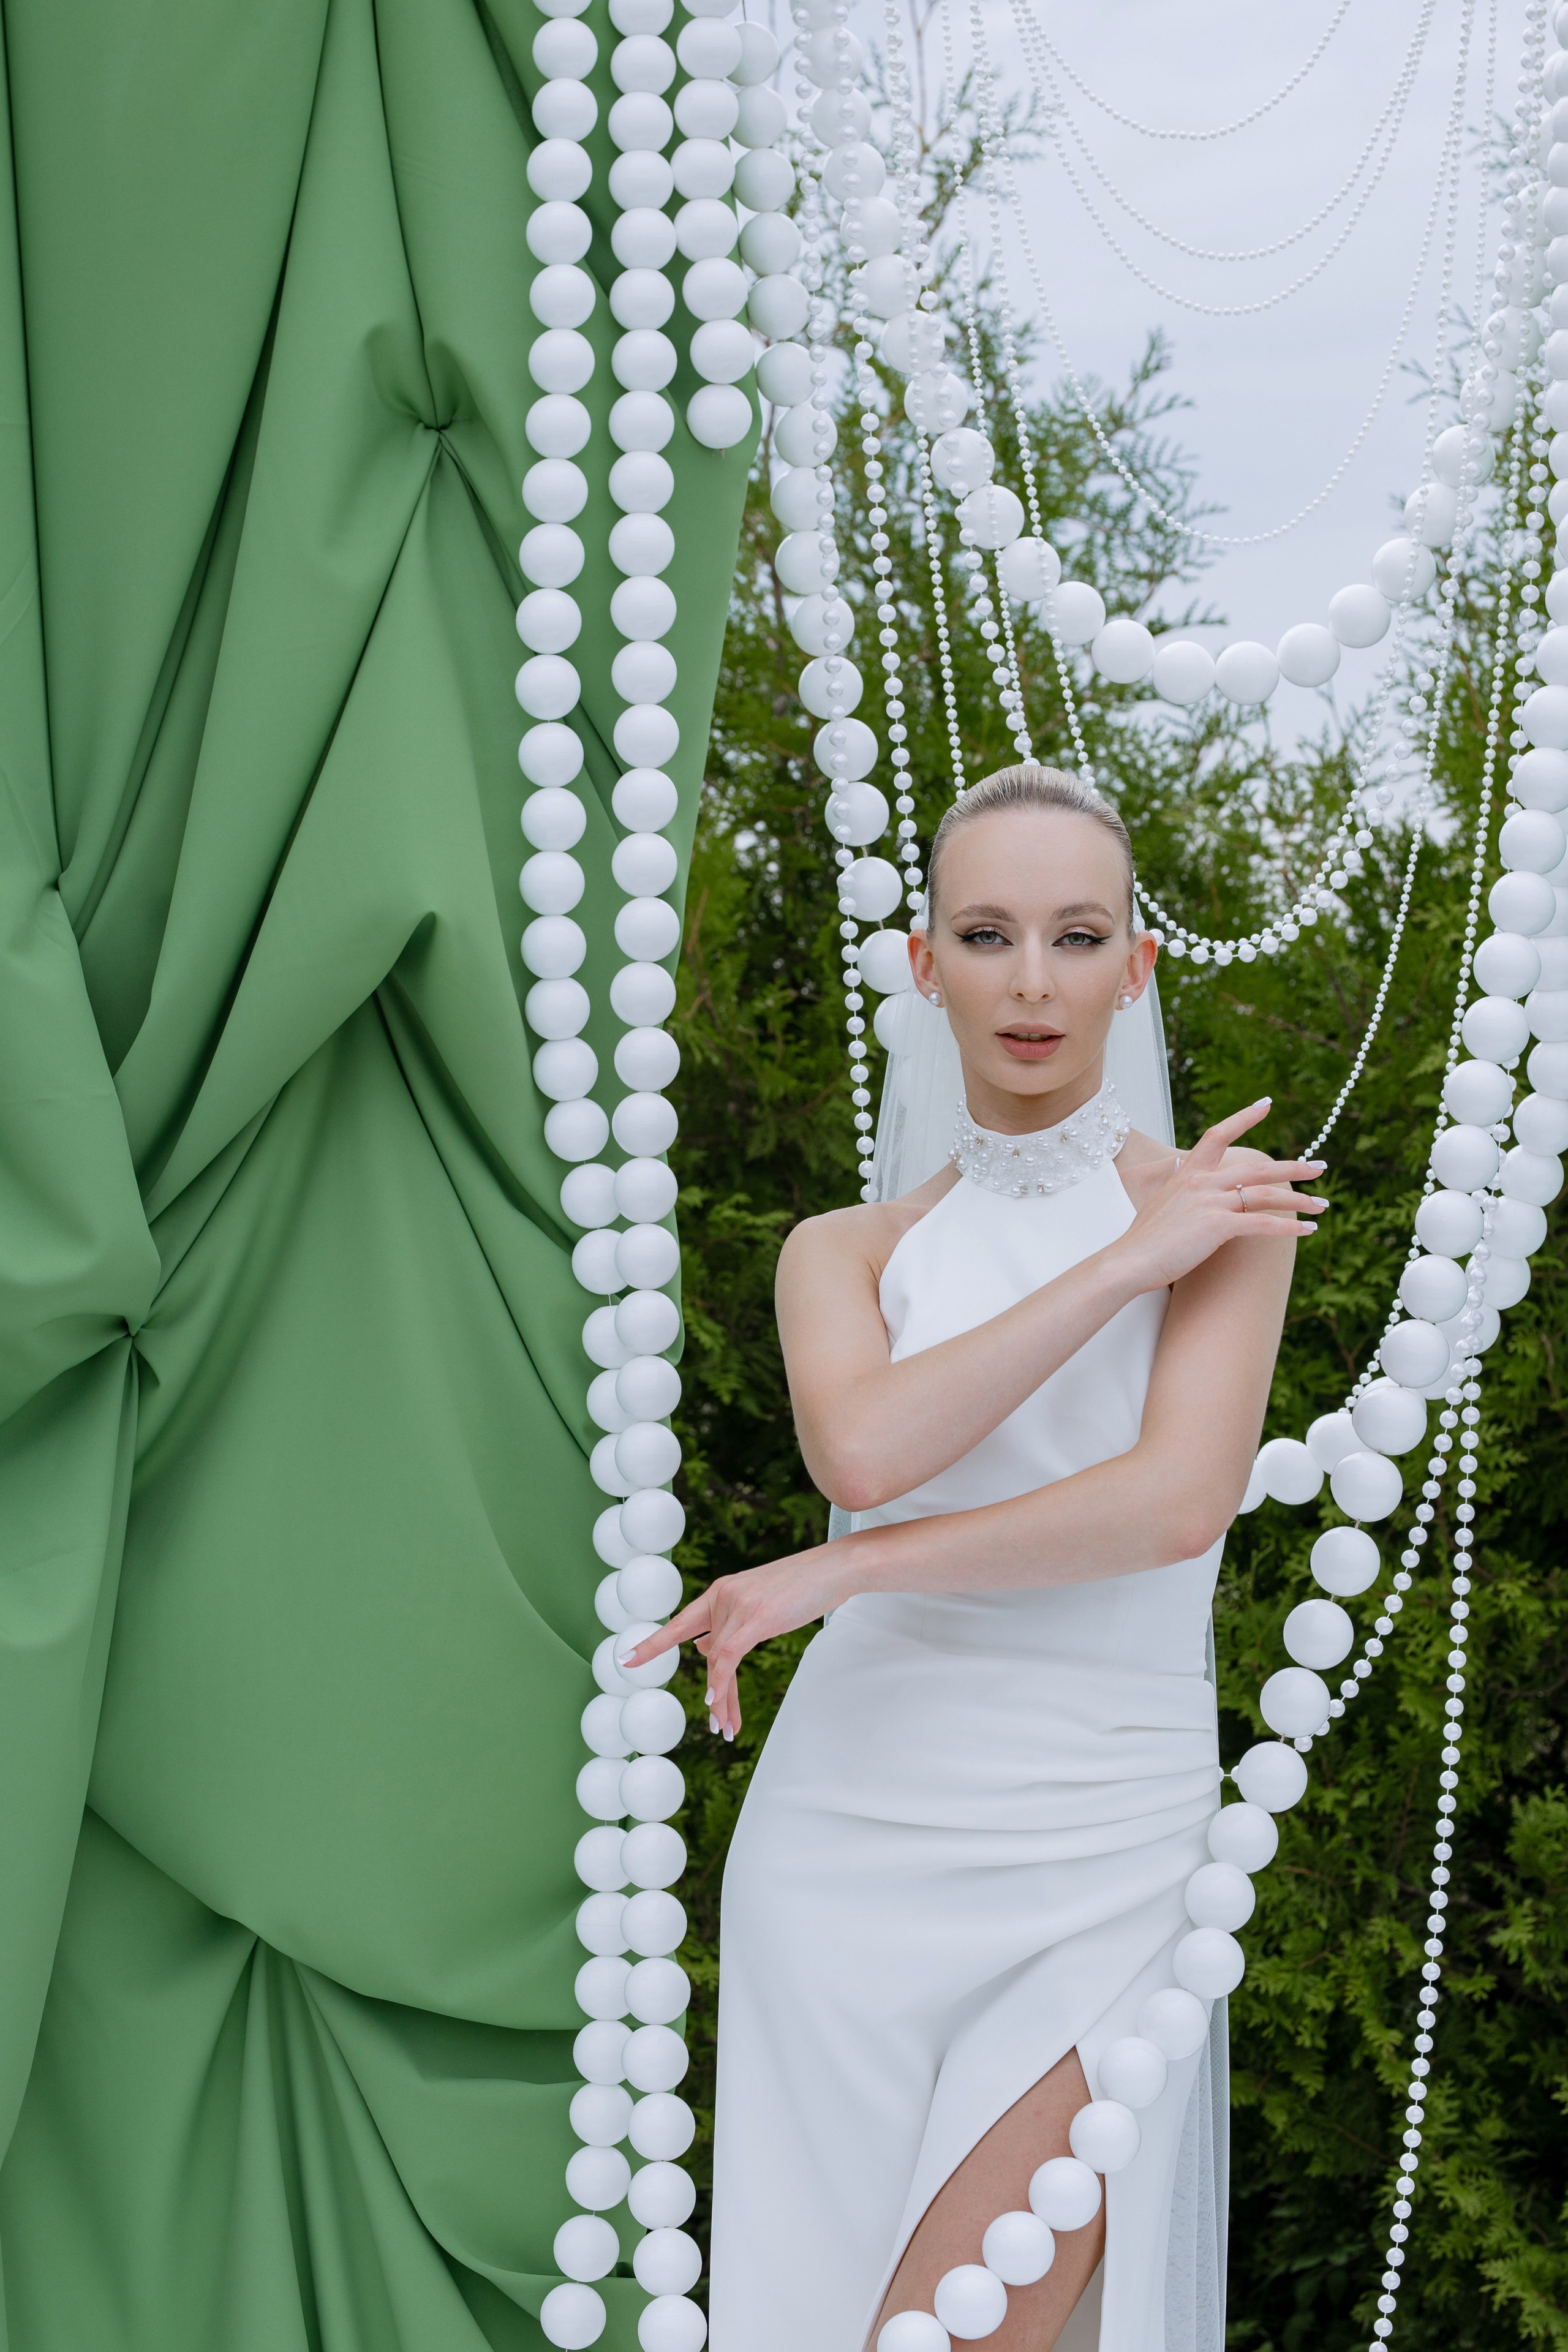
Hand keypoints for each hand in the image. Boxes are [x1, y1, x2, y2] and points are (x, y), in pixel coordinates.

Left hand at [615, 1541, 854, 1739]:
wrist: (836, 1568)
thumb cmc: (803, 1587)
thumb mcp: (760, 1605)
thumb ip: (732, 1625)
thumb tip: (704, 1649)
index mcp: (721, 1590)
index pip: (680, 1622)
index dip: (653, 1644)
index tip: (625, 1660)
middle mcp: (723, 1596)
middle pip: (708, 1653)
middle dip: (714, 1692)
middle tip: (718, 1723)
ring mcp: (738, 1605)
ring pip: (717, 1661)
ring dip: (721, 1698)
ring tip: (725, 1726)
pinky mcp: (756, 1617)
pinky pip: (729, 1658)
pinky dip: (720, 1682)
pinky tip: (716, 1701)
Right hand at [1113, 1099, 1326, 1292]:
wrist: (1129, 1261)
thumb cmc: (1143, 1239)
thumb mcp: (1159, 1201)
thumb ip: (1175, 1183)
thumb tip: (1179, 1168)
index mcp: (1187, 1173)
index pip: (1218, 1135)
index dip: (1243, 1117)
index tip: (1266, 1104)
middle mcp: (1202, 1182)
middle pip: (1258, 1168)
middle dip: (1294, 1167)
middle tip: (1320, 1168)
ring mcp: (1210, 1203)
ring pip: (1266, 1195)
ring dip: (1299, 1200)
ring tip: (1322, 1205)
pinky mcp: (1217, 1227)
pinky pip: (1262, 1224)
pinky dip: (1289, 1228)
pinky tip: (1307, 1231)